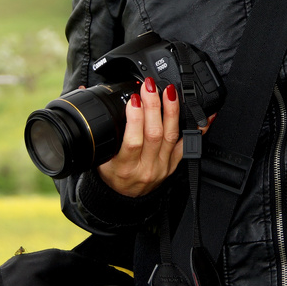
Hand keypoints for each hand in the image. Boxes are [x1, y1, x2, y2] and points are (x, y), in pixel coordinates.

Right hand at [96, 79, 212, 197]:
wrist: (123, 199)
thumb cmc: (110, 173)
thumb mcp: (96, 155)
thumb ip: (93, 125)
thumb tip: (82, 92)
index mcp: (123, 167)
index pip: (132, 142)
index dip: (135, 119)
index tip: (134, 98)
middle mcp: (145, 168)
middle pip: (154, 134)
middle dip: (153, 106)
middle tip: (150, 86)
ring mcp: (162, 166)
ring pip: (171, 136)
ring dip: (171, 111)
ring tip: (169, 91)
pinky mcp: (174, 165)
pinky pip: (188, 145)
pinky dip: (196, 129)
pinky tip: (204, 116)